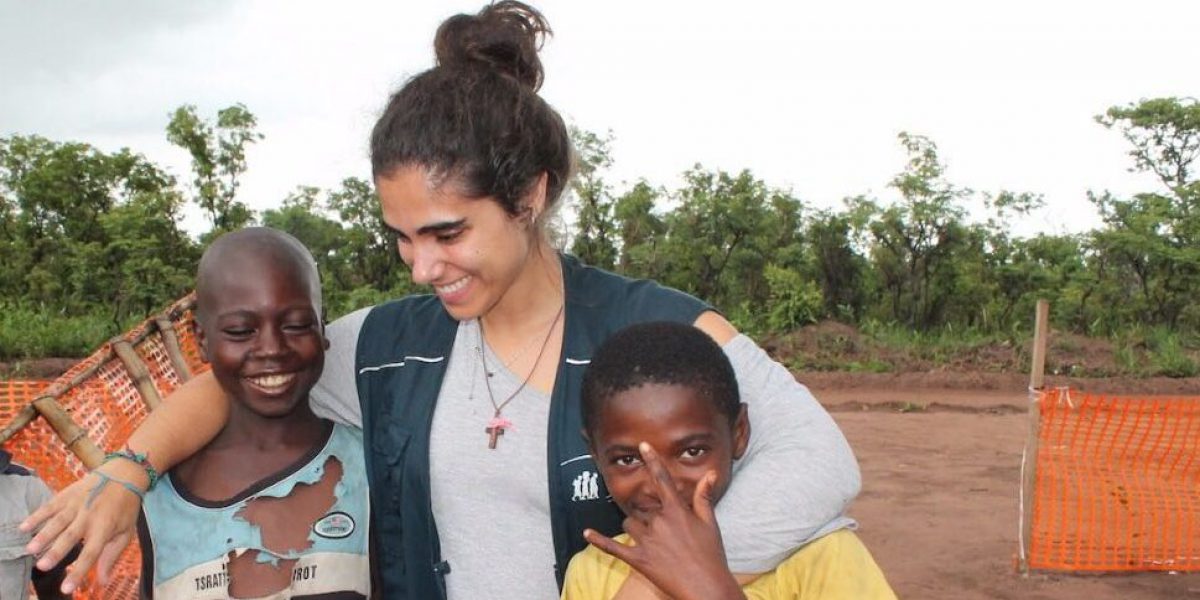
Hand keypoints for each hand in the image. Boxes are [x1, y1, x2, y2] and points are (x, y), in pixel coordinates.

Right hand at [20, 461, 144, 593]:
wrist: (124, 474)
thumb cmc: (126, 507)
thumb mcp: (126, 532)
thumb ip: (112, 556)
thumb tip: (102, 581)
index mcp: (105, 528)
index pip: (91, 554)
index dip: (79, 571)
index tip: (67, 588)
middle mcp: (89, 517)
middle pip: (70, 537)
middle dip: (56, 552)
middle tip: (42, 567)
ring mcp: (77, 504)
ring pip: (57, 522)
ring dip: (43, 536)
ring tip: (30, 550)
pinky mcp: (67, 495)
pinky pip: (49, 506)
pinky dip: (36, 516)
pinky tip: (24, 527)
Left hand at [583, 442, 744, 599]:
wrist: (706, 586)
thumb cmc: (711, 555)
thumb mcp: (710, 523)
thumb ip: (703, 497)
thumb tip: (710, 472)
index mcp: (676, 511)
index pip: (662, 480)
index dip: (653, 460)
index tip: (643, 445)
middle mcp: (659, 522)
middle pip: (643, 508)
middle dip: (650, 516)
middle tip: (666, 534)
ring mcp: (647, 540)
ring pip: (630, 524)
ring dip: (636, 528)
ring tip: (653, 543)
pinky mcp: (638, 558)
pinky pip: (613, 547)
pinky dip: (598, 541)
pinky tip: (587, 533)